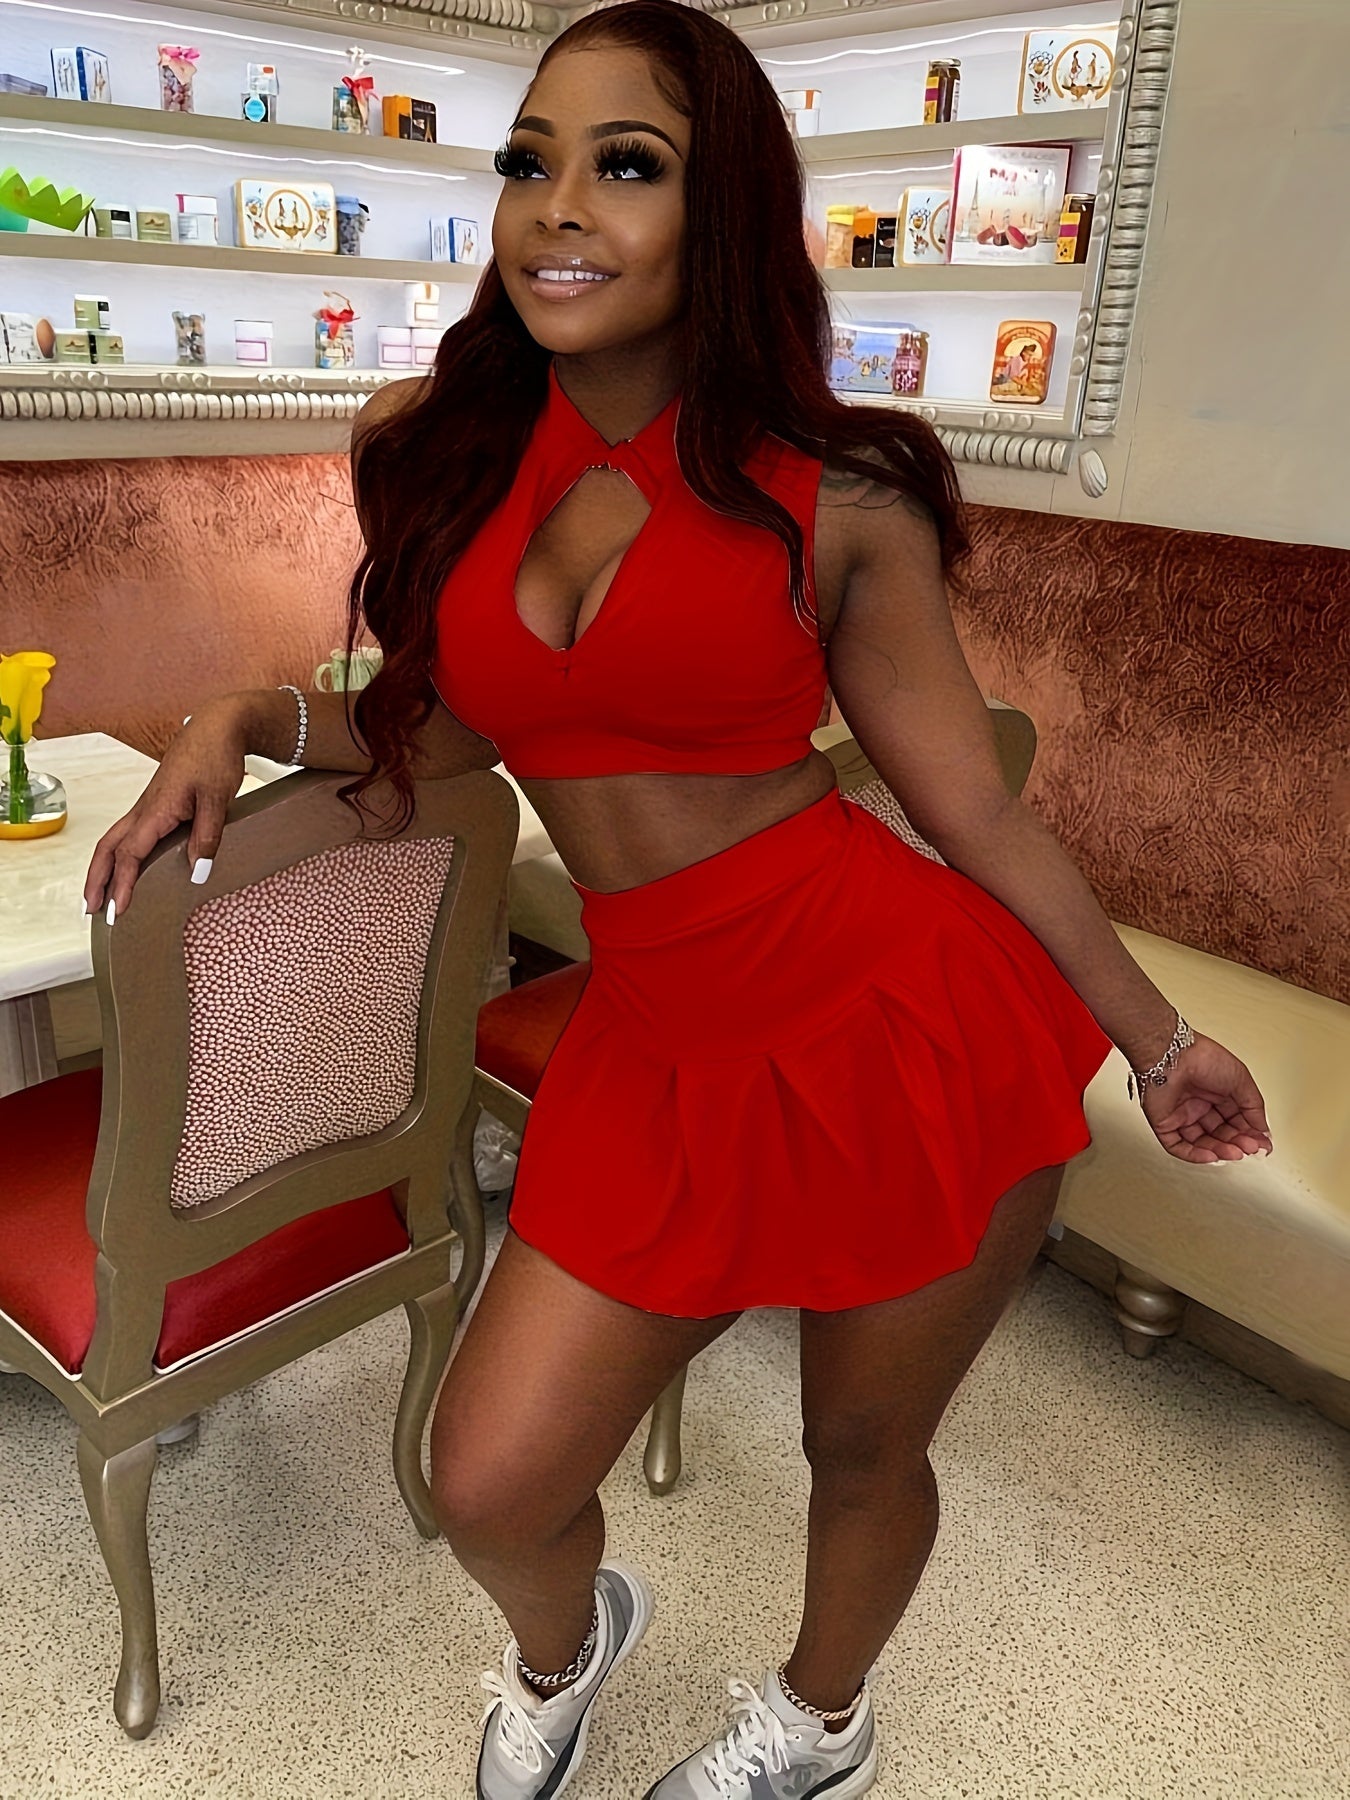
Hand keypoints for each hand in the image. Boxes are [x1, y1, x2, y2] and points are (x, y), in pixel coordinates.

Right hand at [82, 699, 248, 922]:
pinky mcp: (155, 803)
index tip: (117, 910)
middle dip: (96, 880)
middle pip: (108, 848)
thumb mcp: (218, 799)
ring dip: (102, 868)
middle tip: (90, 910)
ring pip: (113, 840)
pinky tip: (125, 866)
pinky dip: (118, 854)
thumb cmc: (215, 758)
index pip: (130, 854)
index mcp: (156, 810)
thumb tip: (197, 872)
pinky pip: (127, 833)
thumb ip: (207, 837)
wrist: (216, 727)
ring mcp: (147, 806)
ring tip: (98, 894)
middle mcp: (144, 809)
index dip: (122, 884)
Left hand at [1137, 1032, 1273, 1163]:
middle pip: (1221, 1133)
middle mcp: (1199, 1104)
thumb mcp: (1241, 1080)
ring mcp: (1181, 1114)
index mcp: (1216, 1092)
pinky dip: (1195, 1155)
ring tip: (1235, 1152)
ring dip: (1220, 1151)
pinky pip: (1178, 1146)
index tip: (1262, 1143)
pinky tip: (1212, 1156)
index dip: (1249, 1133)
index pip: (1236, 1120)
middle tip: (1250, 1148)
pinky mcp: (1164, 1123)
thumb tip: (1263, 1129)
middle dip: (1237, 1143)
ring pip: (1202, 1143)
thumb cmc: (1201, 1057)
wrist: (1172, 1055)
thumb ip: (1254, 1107)